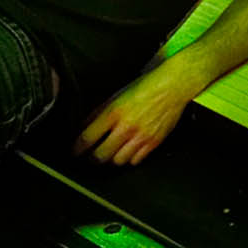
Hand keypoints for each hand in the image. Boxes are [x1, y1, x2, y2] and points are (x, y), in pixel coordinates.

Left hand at [73, 58, 203, 166]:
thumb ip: (99, 112)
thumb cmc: (145, 86)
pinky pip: (136, 161)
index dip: (77, 148)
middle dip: (92, 159)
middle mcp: (126, 127)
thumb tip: (84, 127)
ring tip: (109, 155)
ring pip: (117, 161)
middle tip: (90, 158)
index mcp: (113, 112)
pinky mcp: (153, 142)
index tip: (74, 151)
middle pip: (101, 155)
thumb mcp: (117, 95)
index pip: (87, 138)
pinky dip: (129, 159)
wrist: (173, 86)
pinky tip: (127, 153)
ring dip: (111, 160)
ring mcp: (141, 136)